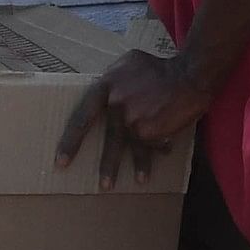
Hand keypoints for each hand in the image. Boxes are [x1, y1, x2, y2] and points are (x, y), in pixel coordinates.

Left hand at [54, 49, 211, 188]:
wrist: (188, 73)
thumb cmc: (158, 67)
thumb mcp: (129, 63)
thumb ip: (113, 80)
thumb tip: (105, 96)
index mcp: (106, 87)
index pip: (81, 117)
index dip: (70, 141)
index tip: (61, 161)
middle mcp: (116, 106)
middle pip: (109, 141)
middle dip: (107, 166)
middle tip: (103, 185)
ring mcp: (133, 121)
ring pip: (132, 148)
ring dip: (138, 167)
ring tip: (140, 180)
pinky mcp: (151, 133)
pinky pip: (153, 145)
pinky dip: (160, 147)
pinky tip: (167, 150)